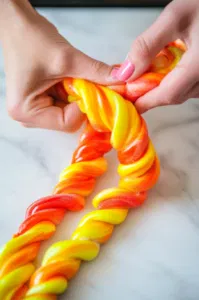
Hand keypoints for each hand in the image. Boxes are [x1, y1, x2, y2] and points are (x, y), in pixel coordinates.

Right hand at [1, 1, 114, 131]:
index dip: (83, 106)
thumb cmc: (30, 38)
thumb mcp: (67, 58)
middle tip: (81, 78)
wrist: (17, 24)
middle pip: (68, 120)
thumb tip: (122, 79)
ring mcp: (35, 110)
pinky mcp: (41, 101)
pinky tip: (68, 76)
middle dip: (81, 100)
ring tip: (70, 74)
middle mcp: (28, 116)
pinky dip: (73, 92)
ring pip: (69, 112)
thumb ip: (96, 72)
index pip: (67, 123)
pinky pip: (65, 104)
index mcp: (26, 112)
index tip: (90, 87)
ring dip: (77, 95)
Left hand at [114, 0, 198, 112]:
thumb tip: (127, 72)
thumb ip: (149, 44)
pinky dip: (176, 80)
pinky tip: (169, 67)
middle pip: (175, 95)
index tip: (130, 103)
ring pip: (184, 92)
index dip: (146, 101)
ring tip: (150, 73)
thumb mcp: (175, 17)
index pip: (169, 93)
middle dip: (152, 94)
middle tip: (134, 85)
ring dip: (164, 87)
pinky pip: (192, 85)